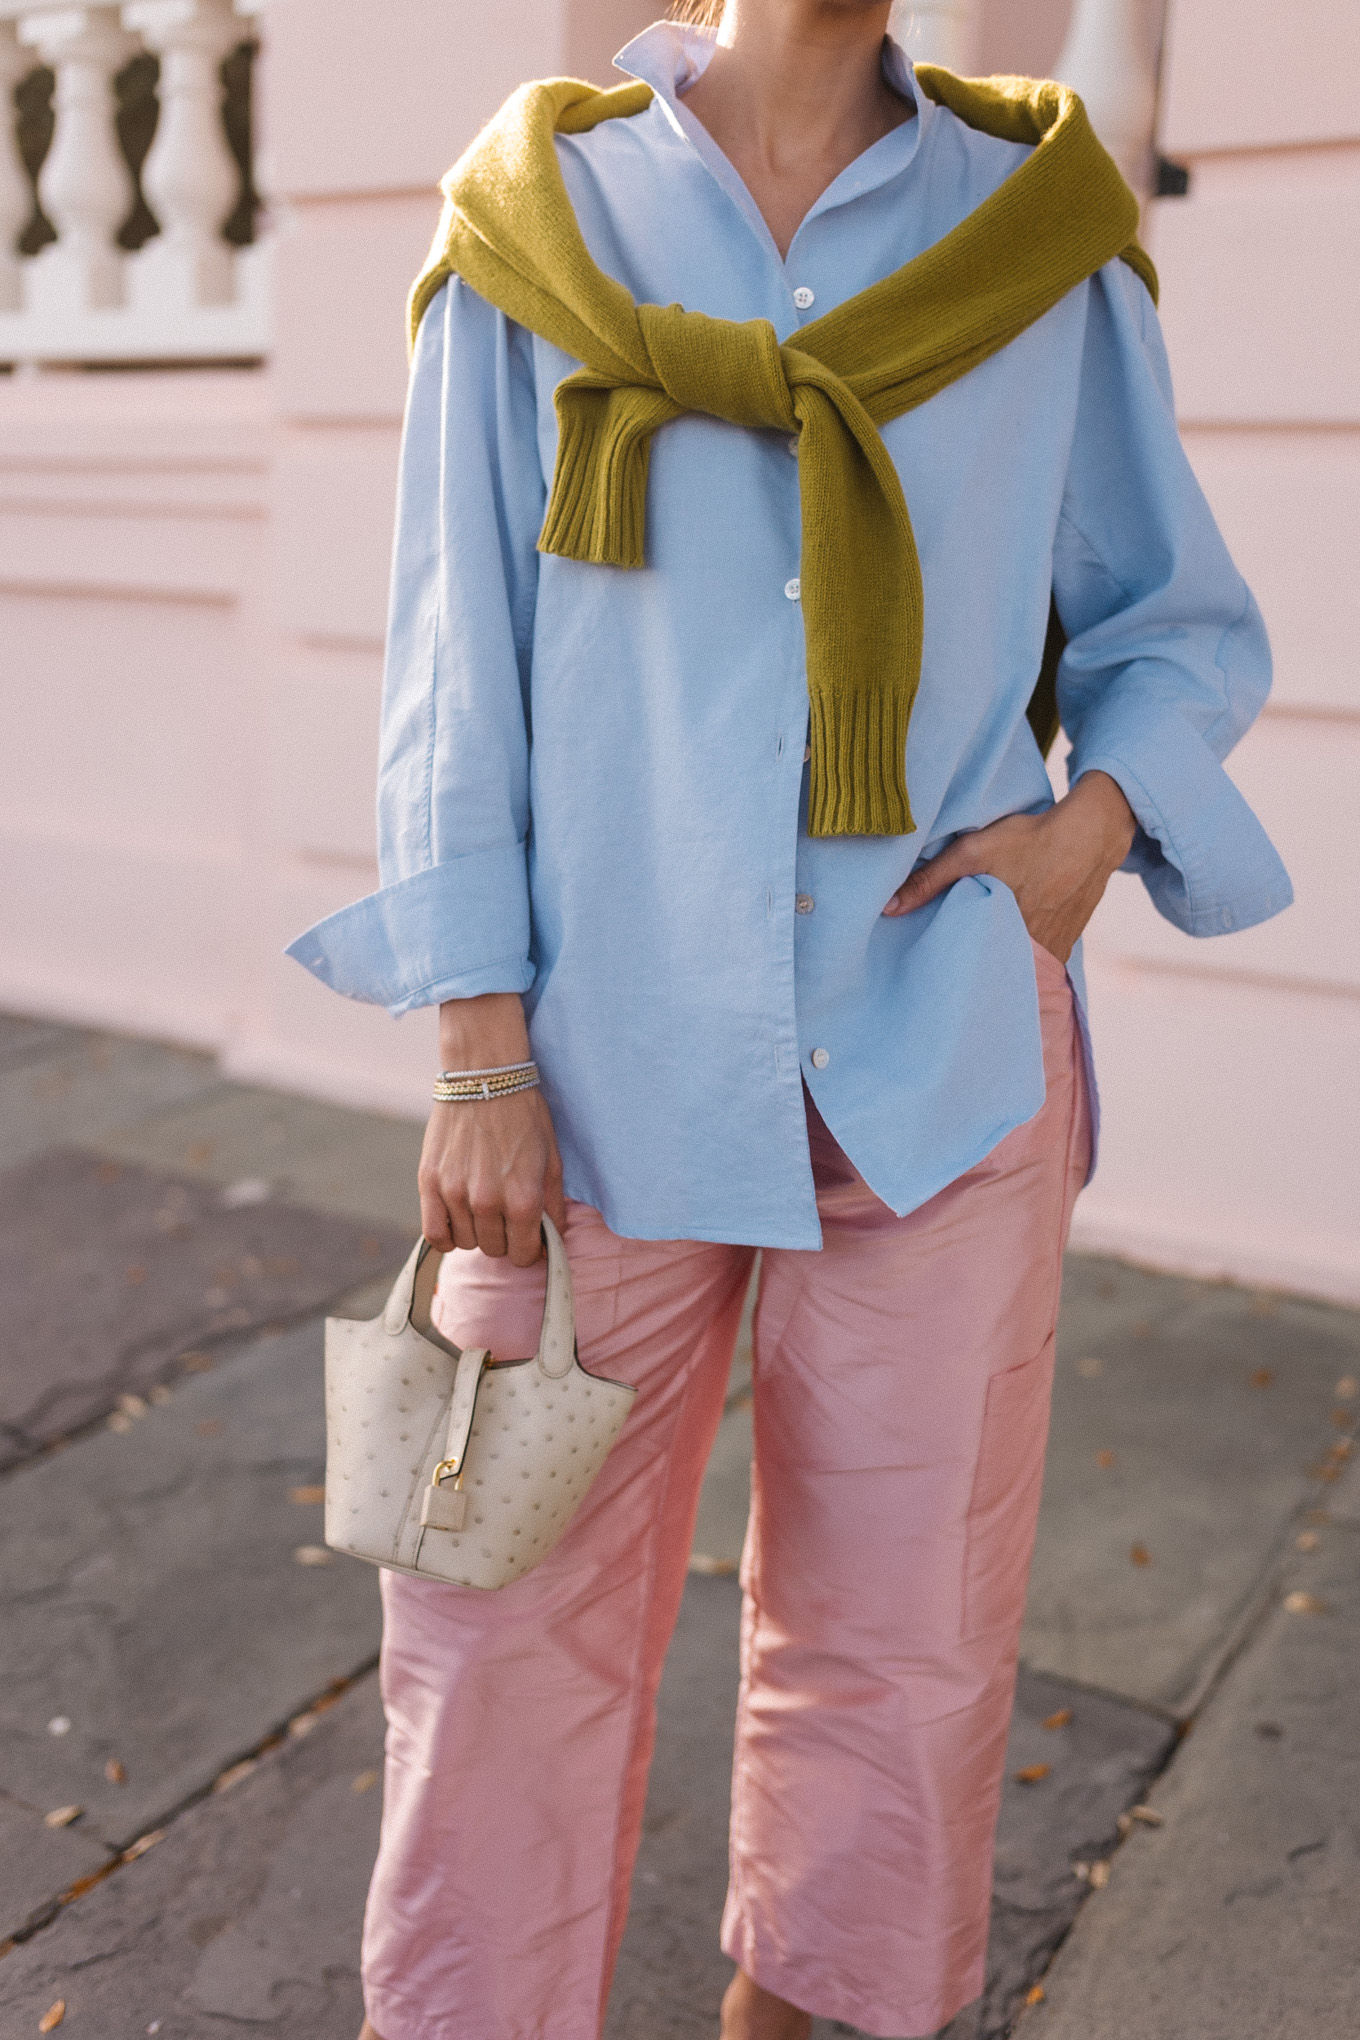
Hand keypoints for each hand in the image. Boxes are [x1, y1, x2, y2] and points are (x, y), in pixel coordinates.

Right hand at [417, 993, 566, 1266]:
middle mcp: (489, 1201)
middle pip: (494, 1250)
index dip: (529, 1249)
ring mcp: (455, 1193)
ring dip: (477, 1231)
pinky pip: (435, 1234)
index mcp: (524, 1198)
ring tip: (483, 1206)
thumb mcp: (552, 1159)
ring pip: (466, 1243)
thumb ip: (553, 1206)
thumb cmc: (524, 1116)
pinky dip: (447, 1236)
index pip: (524, 1255)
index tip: (528, 1236)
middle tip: (506, 1214)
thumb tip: (550, 1242)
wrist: (485, 1078)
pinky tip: (457, 1220)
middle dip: (504, 1238)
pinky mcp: (429, 1183)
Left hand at [881, 770, 1137, 963]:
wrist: (1092, 834)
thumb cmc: (1030, 840)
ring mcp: (1054, 952)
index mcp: (1005, 932)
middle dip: (973, 975)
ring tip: (975, 963)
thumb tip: (888, 908)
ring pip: (1016, 969)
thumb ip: (930, 880)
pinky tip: (1008, 951)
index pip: (971, 970)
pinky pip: (1038, 962)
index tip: (935, 982)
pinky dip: (1022, 959)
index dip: (954, 976)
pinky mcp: (1066, 946)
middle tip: (950, 976)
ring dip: (998, 966)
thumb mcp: (973, 852)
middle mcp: (1032, 950)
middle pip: (992, 973)